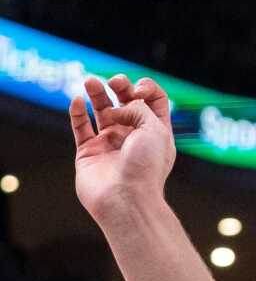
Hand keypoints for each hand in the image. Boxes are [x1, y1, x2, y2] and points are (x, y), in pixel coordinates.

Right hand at [69, 73, 176, 223]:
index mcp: (156, 131)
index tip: (138, 91)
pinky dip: (76, 111)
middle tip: (115, 82)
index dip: (146, 88)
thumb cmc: (145, 168)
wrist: (125, 199)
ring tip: (89, 81)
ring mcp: (110, 143)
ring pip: (101, 110)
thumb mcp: (154, 129)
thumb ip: (137, 108)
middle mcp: (134, 136)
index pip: (153, 100)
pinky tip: (76, 99)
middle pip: (126, 101)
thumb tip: (115, 107)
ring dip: (96, 93)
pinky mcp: (88, 152)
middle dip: (120, 86)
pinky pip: (80, 127)